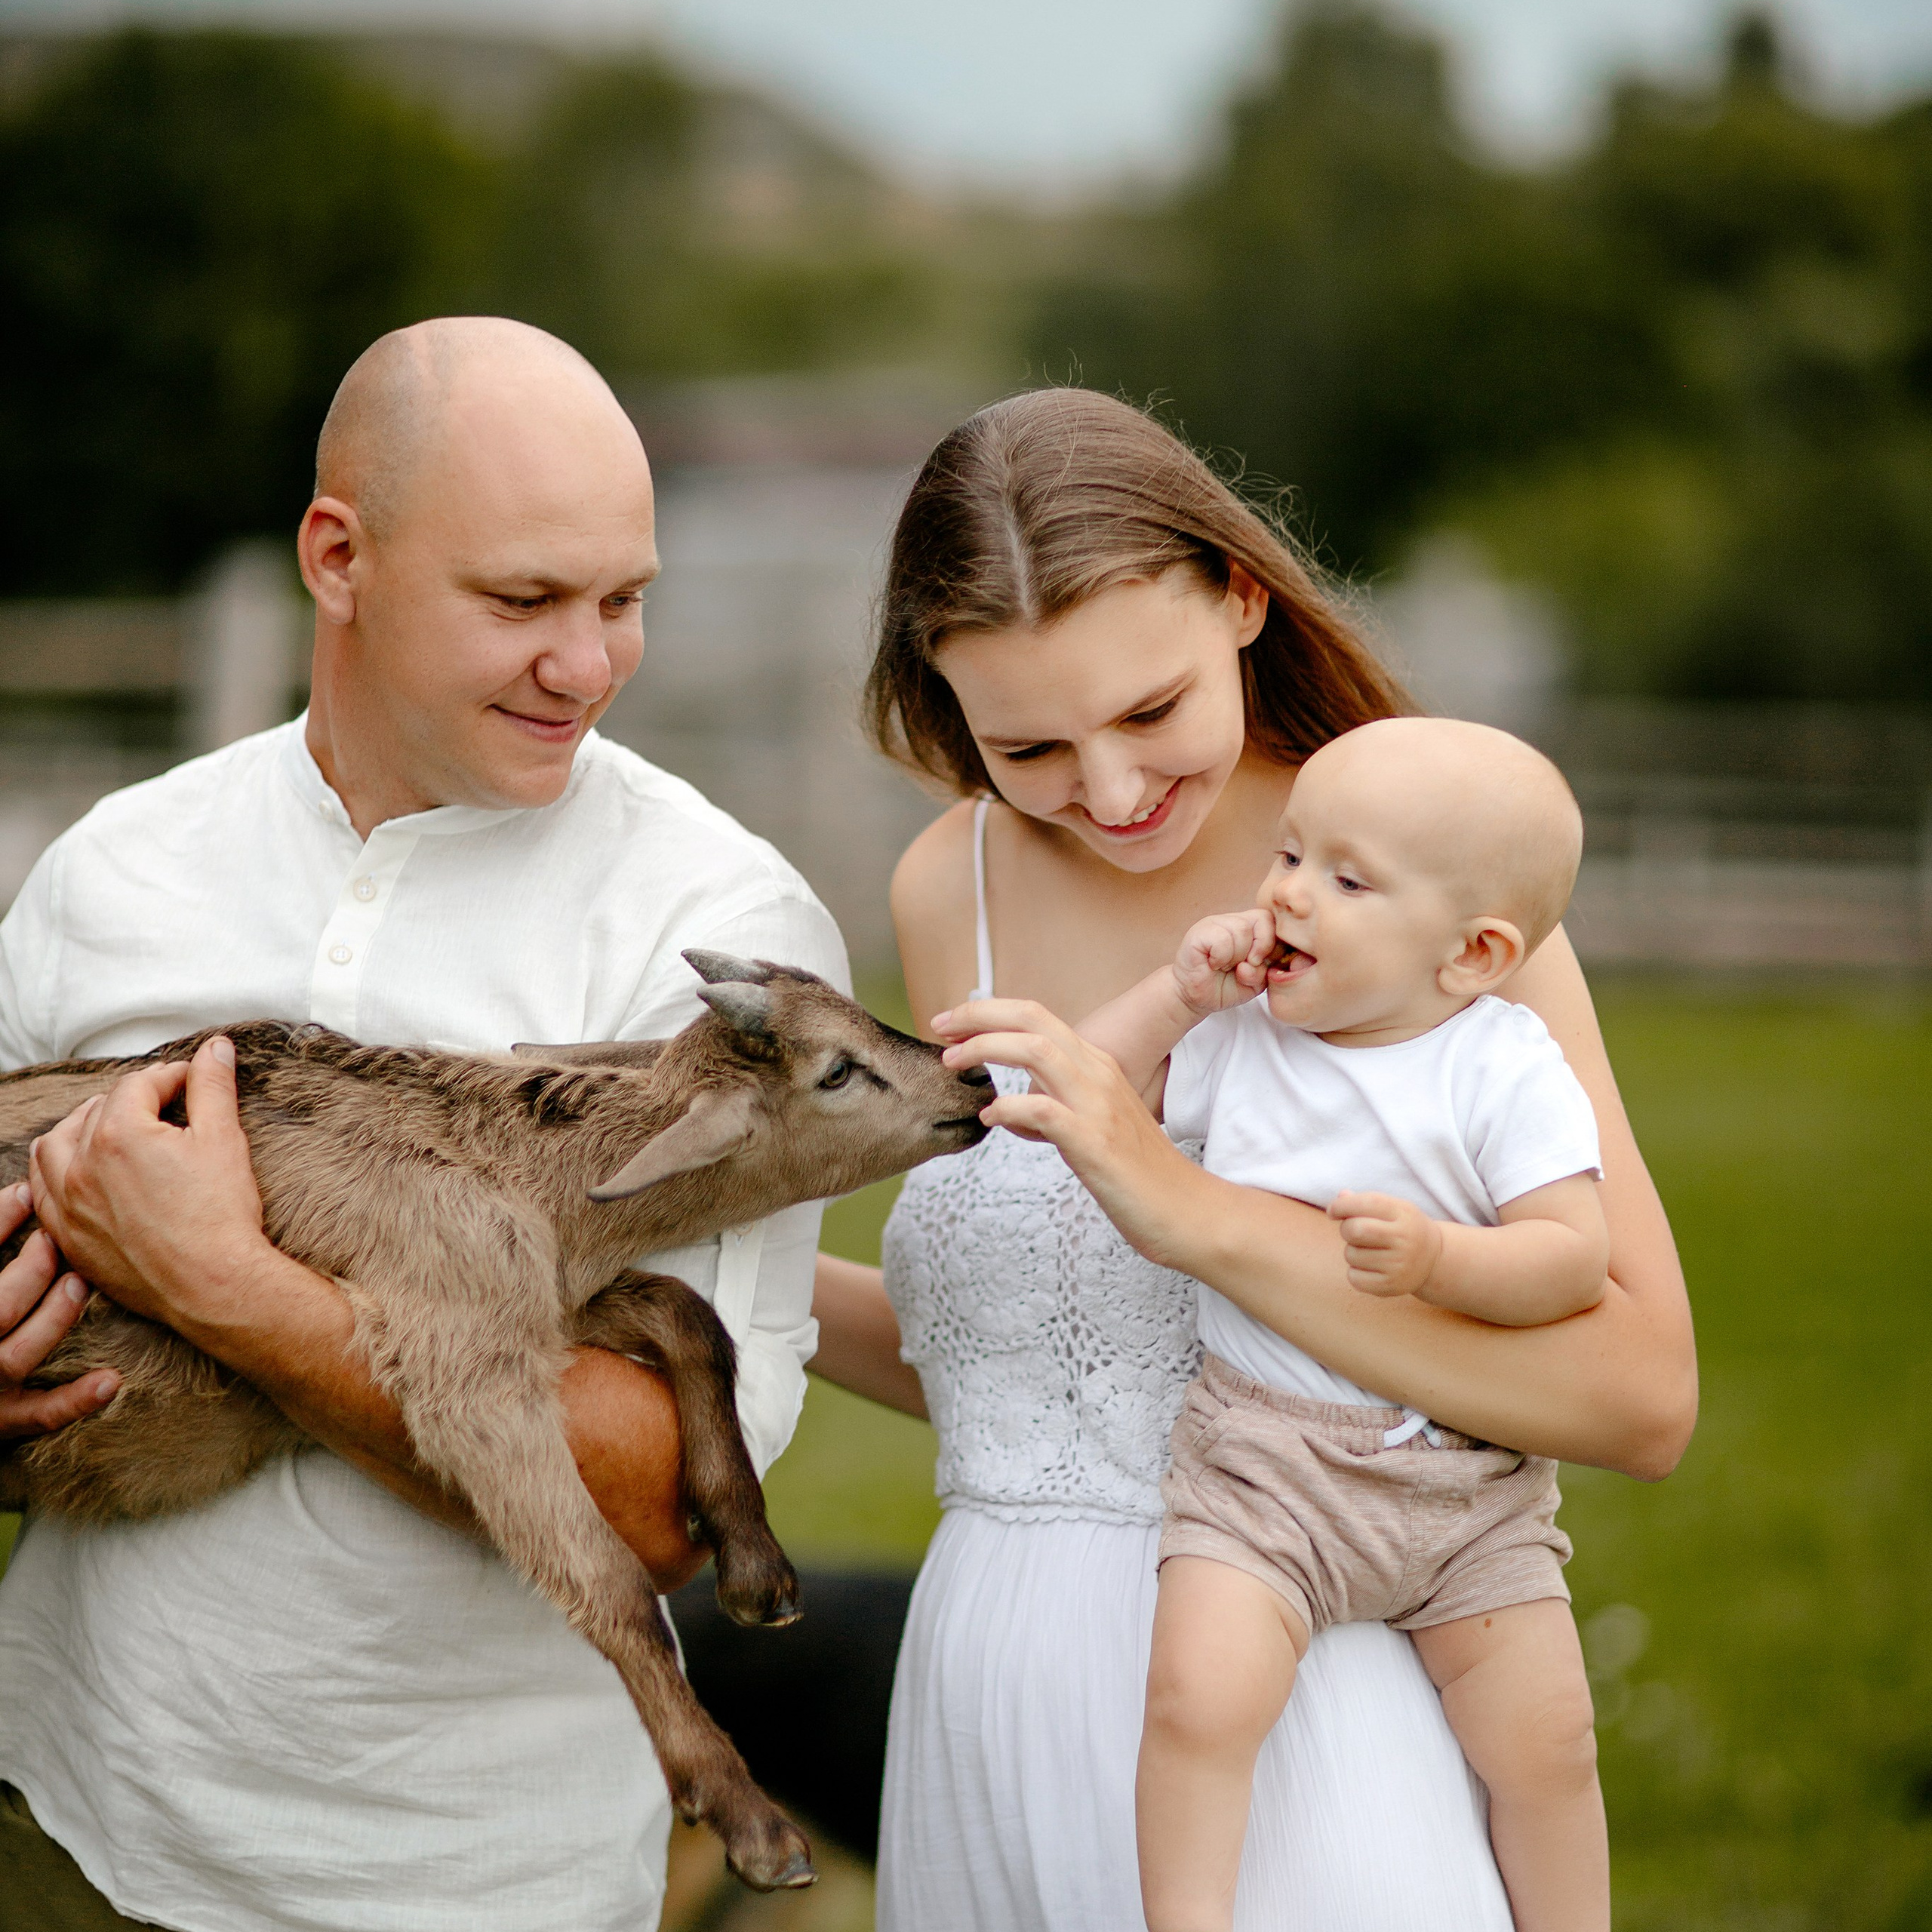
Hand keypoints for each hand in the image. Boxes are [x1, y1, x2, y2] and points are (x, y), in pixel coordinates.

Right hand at [0, 1181, 118, 1438]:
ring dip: (54, 1316)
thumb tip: (26, 1191)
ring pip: (16, 1354)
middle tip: (58, 1239)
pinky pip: (39, 1414)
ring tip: (80, 1282)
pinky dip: (74, 1399)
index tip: (25, 1193)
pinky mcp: (2, 1421)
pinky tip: (111, 1380)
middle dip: (29, 1270)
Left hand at [29, 1037, 272, 1342]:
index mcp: (119, 1134)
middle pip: (97, 1110)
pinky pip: (42, 1192)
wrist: (212, 1284)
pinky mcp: (67, 1236)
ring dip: (80, 1129)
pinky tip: (82, 1173)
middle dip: (132, 1101)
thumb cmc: (219, 1217)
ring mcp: (68, 1204)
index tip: (193, 1082)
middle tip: (165, 1106)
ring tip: (112, 1131)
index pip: (138, 1085)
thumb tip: (214, 1049)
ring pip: (53, 1146)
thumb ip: (212, 1087)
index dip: (172, 1077)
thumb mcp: (224, 1140)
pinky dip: (57, 1173)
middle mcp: (81, 1165)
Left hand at [934, 998, 1203, 1264]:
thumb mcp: (1092, 1125)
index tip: (950, 1023)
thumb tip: (1014, 1107)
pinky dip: (1009, 1108)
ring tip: (952, 1063)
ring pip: (1037, 1051)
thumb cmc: (1137, 1173)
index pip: (1036, 1016)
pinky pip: (1044, 1111)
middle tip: (938, 1027)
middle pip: (1032, 1019)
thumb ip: (1056, 1106)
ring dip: (986, 1049)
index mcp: (1096, 1064)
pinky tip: (989, 1119)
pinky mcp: (1096, 1144)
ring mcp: (1098, 1106)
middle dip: (978, 1015)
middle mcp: (1098, 1073)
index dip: (988, 1011)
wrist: (1186, 1211)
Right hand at [1174, 909, 1277, 1016]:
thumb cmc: (1225, 987)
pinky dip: (1221, 958)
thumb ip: (1266, 968)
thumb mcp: (1256, 981)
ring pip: (1242, 930)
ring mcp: (1214, 923)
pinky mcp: (1199, 933)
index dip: (1270, 944)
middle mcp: (1232, 921)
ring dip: (1236, 957)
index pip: (1271, 919)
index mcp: (1249, 928)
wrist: (1195, 997)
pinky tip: (1212, 964)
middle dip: (1255, 953)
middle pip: (1261, 922)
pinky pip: (1222, 939)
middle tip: (1239, 967)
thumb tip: (1255, 960)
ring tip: (1223, 966)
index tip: (1258, 964)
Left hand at [1328, 1191, 1444, 1299]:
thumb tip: (1340, 1198)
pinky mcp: (1390, 1286)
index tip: (1333, 1210)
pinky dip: (1355, 1271)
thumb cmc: (1403, 1228)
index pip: (1367, 1203)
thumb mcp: (1393, 1208)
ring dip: (1352, 1251)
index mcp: (1403, 1213)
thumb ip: (1366, 1201)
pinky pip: (1354, 1277)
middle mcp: (1404, 1239)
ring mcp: (1398, 1265)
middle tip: (1352, 1231)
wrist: (1433, 1260)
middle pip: (1355, 1230)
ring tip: (1369, 1250)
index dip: (1342, 1205)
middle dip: (1346, 1228)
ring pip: (1351, 1254)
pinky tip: (1370, 1267)